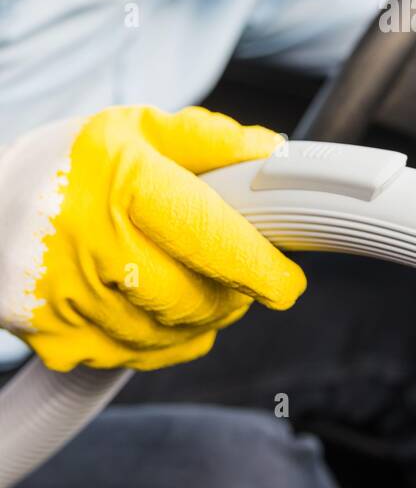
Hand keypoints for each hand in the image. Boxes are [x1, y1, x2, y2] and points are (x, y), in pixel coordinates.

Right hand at [0, 106, 303, 371]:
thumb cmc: (70, 165)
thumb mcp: (134, 130)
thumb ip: (206, 139)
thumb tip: (273, 153)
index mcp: (119, 182)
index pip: (208, 235)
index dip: (257, 267)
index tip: (287, 283)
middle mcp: (89, 242)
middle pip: (193, 295)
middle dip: (234, 294)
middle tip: (246, 279)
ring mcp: (67, 298)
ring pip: (169, 333)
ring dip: (204, 318)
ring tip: (205, 288)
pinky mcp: (56, 338)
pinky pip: (137, 358)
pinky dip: (166, 342)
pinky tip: (165, 312)